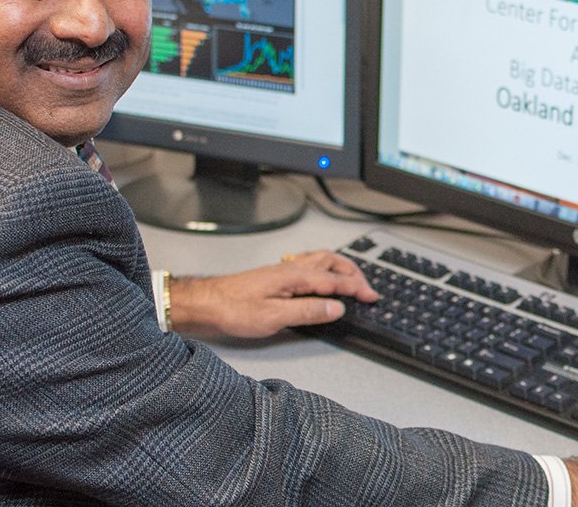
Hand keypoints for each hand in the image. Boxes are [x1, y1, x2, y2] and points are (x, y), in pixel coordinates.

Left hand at [167, 250, 378, 338]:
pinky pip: (307, 266)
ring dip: (339, 268)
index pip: (334, 280)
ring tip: (351, 279)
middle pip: (330, 262)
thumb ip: (308, 311)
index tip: (371, 296)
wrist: (206, 303)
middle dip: (352, 273)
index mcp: (294, 276)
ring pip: (319, 260)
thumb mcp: (274, 317)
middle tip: (366, 288)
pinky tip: (320, 279)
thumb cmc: (233, 309)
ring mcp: (282, 271)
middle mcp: (290, 269)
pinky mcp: (275, 277)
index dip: (356, 288)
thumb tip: (336, 308)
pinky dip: (323, 269)